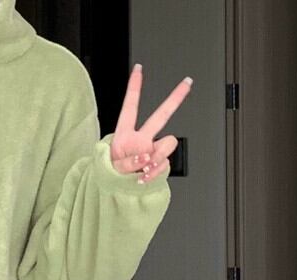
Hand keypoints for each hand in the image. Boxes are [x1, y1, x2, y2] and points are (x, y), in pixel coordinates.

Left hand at [108, 64, 192, 183]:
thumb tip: (146, 157)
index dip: (134, 87)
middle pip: (161, 115)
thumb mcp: (112, 167)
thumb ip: (130, 161)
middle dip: (175, 98)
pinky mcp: (158, 164)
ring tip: (142, 169)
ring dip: (157, 156)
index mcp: (125, 134)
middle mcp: (141, 139)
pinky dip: (155, 172)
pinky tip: (145, 177)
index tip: (138, 69)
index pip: (130, 106)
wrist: (114, 194)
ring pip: (168, 143)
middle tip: (186, 83)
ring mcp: (151, 151)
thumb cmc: (110, 177)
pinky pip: (165, 164)